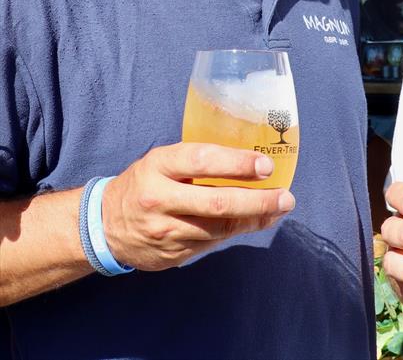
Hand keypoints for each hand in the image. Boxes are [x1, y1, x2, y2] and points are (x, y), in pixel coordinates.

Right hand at [101, 142, 294, 270]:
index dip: (238, 163)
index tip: (266, 166)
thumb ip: (198, 160)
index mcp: (158, 166)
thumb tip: (250, 160)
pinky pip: (211, 243)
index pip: (202, 161)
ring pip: (219, 228)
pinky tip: (254, 222)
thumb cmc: (145, 182)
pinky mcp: (170, 255)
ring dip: (254, 219)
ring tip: (278, 208)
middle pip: (217, 203)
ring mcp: (164, 232)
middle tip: (285, 197)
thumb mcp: (163, 160)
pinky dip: (236, 231)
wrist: (103, 225)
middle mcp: (159, 199)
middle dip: (258, 201)